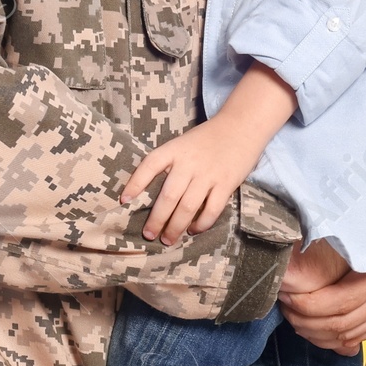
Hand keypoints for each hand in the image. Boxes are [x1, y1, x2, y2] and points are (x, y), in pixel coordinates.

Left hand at [123, 118, 262, 244]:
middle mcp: (189, 163)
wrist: (241, 126)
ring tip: (168, 239)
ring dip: (176, 227)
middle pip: (168, 196)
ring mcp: (208, 174)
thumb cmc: (208, 138)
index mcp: (175, 149)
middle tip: (149, 235)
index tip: (124, 200)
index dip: (135, 183)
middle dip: (156, 220)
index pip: (150, 165)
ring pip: (188, 207)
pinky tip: (193, 230)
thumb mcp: (183, 143)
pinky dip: (201, 224)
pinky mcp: (226, 184)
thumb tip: (151, 192)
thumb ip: (170, 163)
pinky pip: (212, 210)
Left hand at [278, 237, 365, 354]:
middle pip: (340, 323)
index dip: (308, 304)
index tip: (287, 294)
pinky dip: (331, 339)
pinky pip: (357, 338)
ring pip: (346, 336)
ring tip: (294, 317)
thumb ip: (340, 243)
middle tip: (284, 307)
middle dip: (305, 319)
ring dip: (314, 332)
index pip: (340, 302)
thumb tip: (298, 249)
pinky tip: (313, 328)